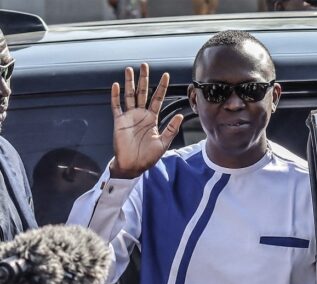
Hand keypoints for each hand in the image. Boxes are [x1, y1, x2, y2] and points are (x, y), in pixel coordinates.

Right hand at [110, 63, 182, 178]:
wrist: (133, 166)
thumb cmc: (148, 156)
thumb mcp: (163, 143)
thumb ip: (171, 129)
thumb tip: (181, 116)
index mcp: (152, 118)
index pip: (158, 99)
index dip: (162, 87)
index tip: (166, 75)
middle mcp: (141, 115)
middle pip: (143, 93)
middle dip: (144, 79)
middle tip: (145, 65)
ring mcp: (129, 117)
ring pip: (129, 95)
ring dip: (129, 83)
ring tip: (129, 70)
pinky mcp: (119, 122)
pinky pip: (116, 106)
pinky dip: (115, 96)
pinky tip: (116, 85)